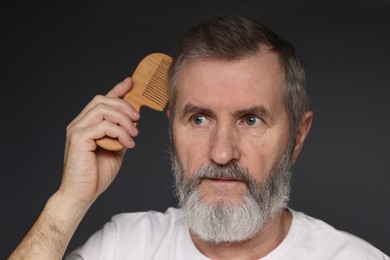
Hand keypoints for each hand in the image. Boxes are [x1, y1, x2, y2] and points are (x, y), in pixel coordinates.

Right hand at [60, 77, 139, 203]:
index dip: (116, 90)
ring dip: (124, 120)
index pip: (101, 100)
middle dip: (124, 105)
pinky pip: (103, 126)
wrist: (82, 194)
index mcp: (87, 124)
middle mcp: (79, 123)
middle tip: (138, 119)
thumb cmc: (97, 174)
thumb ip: (120, 134)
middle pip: (102, 100)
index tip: (130, 82)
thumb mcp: (115, 149)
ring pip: (103, 110)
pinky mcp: (78, 138)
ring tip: (134, 134)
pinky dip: (120, 133)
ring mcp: (77, 129)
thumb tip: (132, 122)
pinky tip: (128, 144)